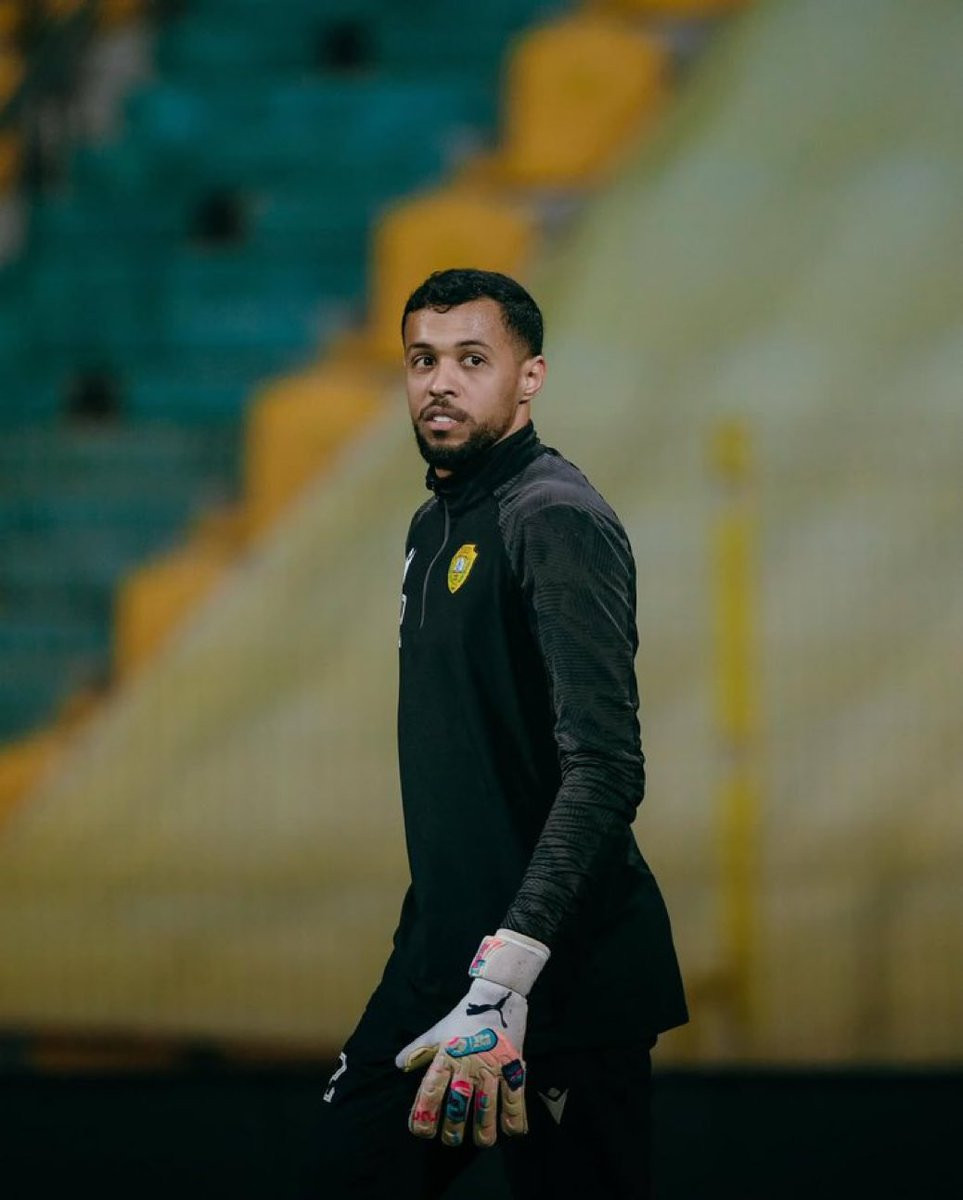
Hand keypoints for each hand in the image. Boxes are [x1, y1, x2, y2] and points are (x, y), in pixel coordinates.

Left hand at [395, 930, 548, 1147]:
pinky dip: (514, 1120)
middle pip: (457, 1106)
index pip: (430, 1091)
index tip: (421, 1132)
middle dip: (453, 1130)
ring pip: (487, 1110)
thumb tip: (398, 1065)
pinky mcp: (513, 1067)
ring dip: (484, 1132)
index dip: (423, 1115)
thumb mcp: (438, 1031)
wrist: (496, 995)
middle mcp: (467, 1065)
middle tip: (452, 1139)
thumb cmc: (463, 1016)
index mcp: (446, 1056)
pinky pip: (515, 1100)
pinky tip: (510, 1131)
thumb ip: (418, 1049)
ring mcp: (492, 1068)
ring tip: (481, 1140)